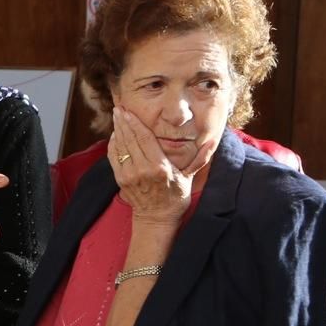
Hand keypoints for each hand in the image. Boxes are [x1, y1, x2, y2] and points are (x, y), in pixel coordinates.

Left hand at [108, 107, 192, 225]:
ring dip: (117, 130)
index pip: (145, 138)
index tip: (129, 111)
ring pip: (120, 146)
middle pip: (130, 139)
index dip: (135, 122)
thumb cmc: (176, 196)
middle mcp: (142, 169)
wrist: (157, 217)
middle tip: (119, 108)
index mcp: (160, 166)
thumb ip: (200, 158)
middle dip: (123, 122)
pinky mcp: (120, 180)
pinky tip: (115, 134)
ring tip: (116, 116)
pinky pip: (114, 157)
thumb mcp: (190, 176)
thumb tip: (212, 141)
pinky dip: (113, 144)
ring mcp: (129, 175)